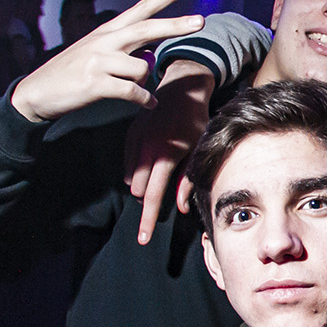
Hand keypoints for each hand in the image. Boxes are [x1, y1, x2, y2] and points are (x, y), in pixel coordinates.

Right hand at [9, 0, 205, 122]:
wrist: (37, 92)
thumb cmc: (71, 74)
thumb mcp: (95, 53)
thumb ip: (123, 51)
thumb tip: (149, 58)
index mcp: (106, 31)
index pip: (141, 8)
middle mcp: (104, 41)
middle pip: (147, 28)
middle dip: (176, 24)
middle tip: (201, 21)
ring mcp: (99, 61)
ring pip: (142, 68)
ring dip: (146, 83)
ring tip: (137, 92)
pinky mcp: (95, 83)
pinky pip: (134, 92)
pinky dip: (145, 100)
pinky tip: (148, 104)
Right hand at [125, 60, 214, 243]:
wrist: (182, 88)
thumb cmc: (196, 120)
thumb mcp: (199, 149)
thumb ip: (188, 181)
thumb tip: (181, 207)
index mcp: (166, 156)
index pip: (154, 197)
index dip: (148, 220)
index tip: (143, 238)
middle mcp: (147, 150)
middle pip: (140, 191)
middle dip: (150, 198)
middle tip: (166, 187)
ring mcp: (135, 142)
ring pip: (132, 179)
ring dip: (144, 185)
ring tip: (161, 170)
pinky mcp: (129, 134)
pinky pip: (128, 165)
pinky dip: (137, 171)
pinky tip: (151, 163)